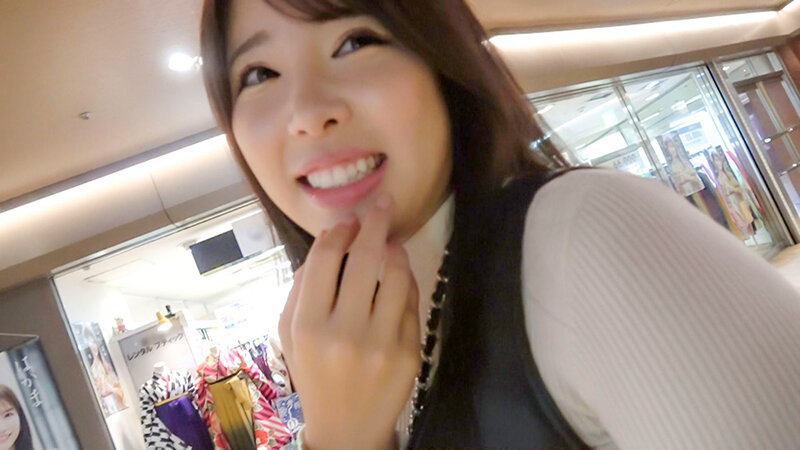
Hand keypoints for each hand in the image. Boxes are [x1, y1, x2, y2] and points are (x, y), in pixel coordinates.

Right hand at [278, 195, 420, 449]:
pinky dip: (405, 283)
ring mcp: (380, 343)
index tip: (347, 221)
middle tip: (382, 203)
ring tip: (391, 243)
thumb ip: (302, 288)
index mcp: (307, 325)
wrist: (346, 429)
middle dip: (375, 222)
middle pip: (364, 259)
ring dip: (395, 249)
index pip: (325, 260)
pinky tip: (398, 278)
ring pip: (396, 275)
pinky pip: (411, 303)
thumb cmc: (314, 374)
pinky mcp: (408, 353)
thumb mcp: (290, 335)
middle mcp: (343, 332)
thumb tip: (330, 240)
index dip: (338, 232)